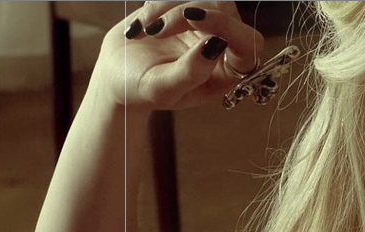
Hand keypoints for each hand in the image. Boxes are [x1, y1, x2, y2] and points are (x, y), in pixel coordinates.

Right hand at [93, 1, 264, 111]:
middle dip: (185, 14)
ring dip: (168, 6)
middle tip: (155, 31)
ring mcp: (206, 25)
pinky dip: (157, 3)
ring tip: (144, 29)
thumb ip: (190, 72)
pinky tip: (142, 24)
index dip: (227, 27)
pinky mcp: (188, 7)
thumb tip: (215, 45)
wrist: (115, 75)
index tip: (194, 18)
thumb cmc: (139, 90)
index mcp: (224, 73)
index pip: (248, 44)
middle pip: (223, 10)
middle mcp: (221, 46)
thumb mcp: (160, 89)